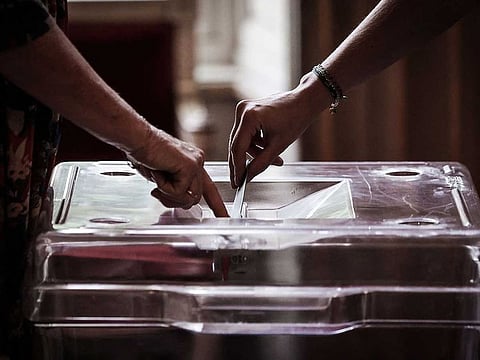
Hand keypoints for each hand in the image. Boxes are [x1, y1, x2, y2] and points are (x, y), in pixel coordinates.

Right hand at [127, 126, 228, 216]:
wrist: (137, 138)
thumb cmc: (143, 153)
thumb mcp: (162, 177)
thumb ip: (174, 189)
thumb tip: (180, 203)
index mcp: (193, 162)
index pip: (209, 188)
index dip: (216, 204)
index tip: (223, 216)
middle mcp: (198, 162)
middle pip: (194, 198)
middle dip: (173, 201)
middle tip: (156, 191)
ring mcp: (196, 164)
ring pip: (188, 198)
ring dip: (167, 194)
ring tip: (157, 177)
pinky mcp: (190, 167)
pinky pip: (178, 192)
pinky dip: (163, 187)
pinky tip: (158, 172)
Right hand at [229, 72, 328, 187]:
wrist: (304, 102)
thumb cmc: (295, 118)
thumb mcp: (278, 145)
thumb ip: (261, 163)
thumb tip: (248, 177)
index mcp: (249, 117)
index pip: (238, 148)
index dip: (237, 168)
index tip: (237, 182)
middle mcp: (242, 111)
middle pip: (236, 145)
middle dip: (244, 163)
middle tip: (243, 180)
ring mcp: (243, 110)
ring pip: (242, 141)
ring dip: (255, 154)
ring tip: (274, 160)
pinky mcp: (247, 112)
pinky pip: (246, 134)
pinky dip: (256, 144)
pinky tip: (269, 148)